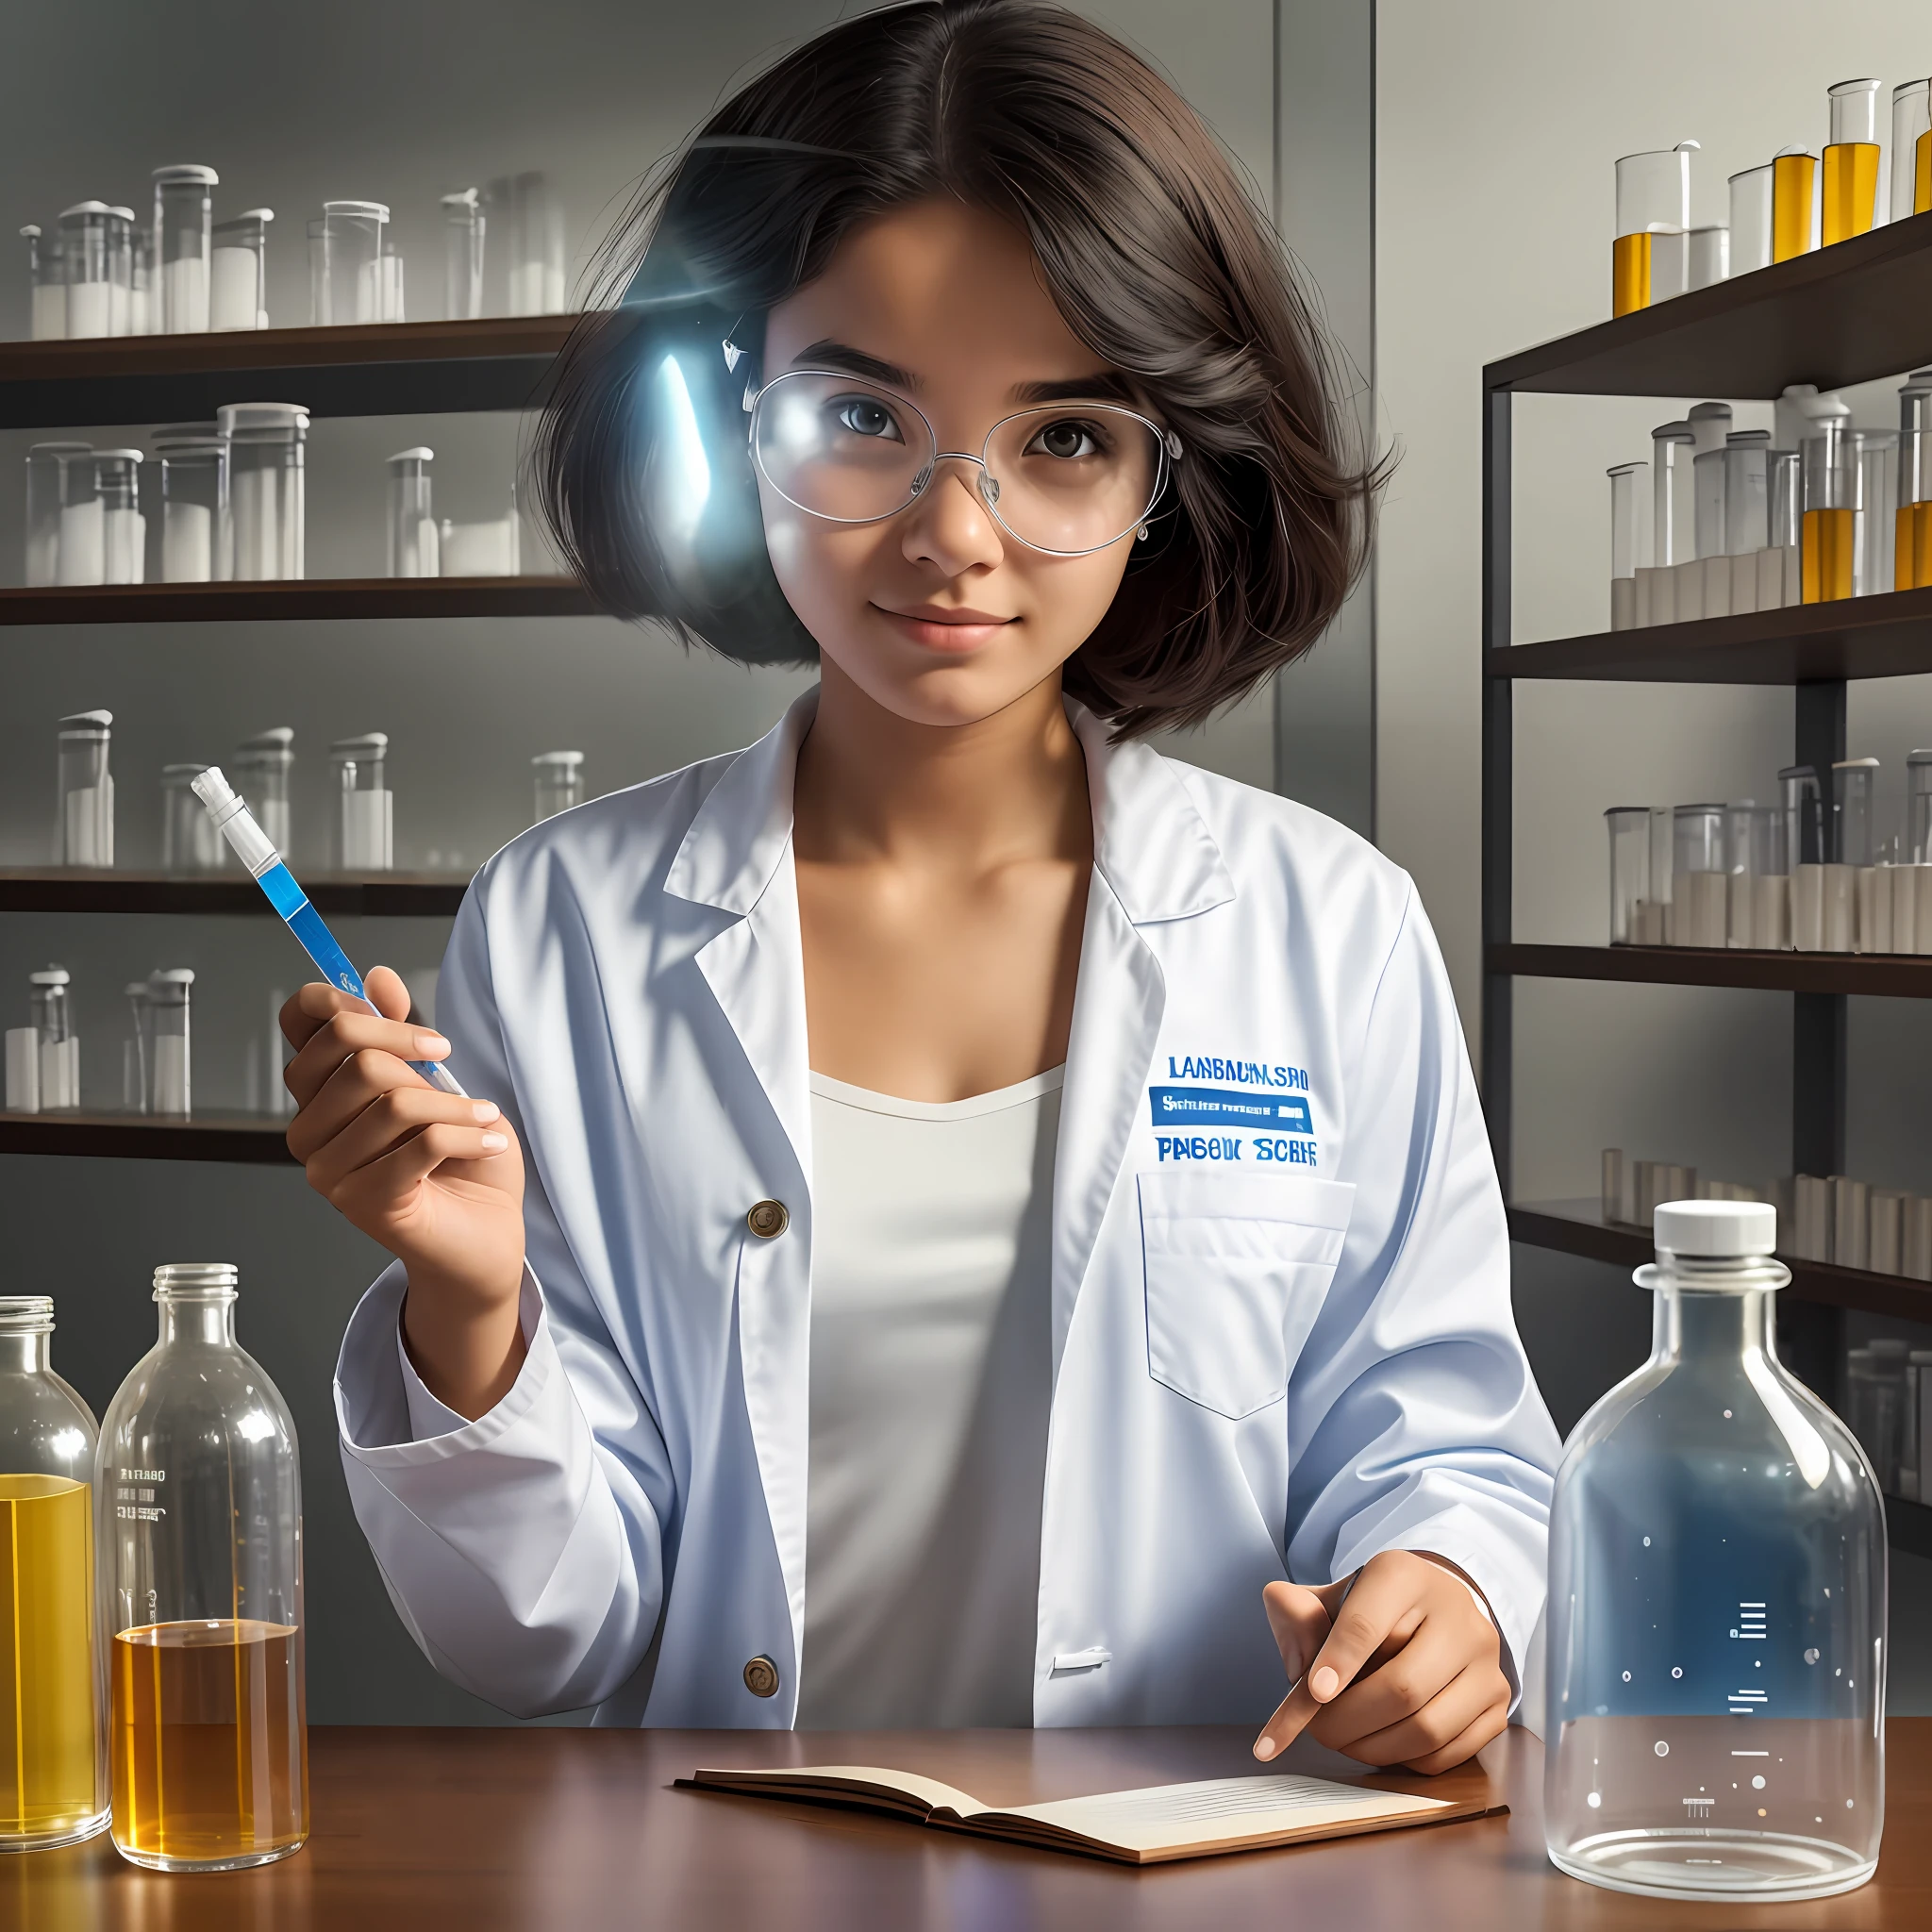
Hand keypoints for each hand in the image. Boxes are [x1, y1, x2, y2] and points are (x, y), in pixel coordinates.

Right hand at [282, 967, 527, 1415]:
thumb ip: (404, 1033)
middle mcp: (310, 1131)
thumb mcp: (439, 1082)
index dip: (340, 1001)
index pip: (299, 1023)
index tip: (398, 1013)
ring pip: (395, 1100)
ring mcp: (331, 1171)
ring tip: (484, 1119)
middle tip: (451, 1063)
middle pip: (354, 1056)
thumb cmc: (461, 1161)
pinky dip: (470, 1134)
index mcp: (320, 1092)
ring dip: (457, 1104)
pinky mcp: (365, 1202)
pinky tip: (490, 1141)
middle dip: (417, 1050)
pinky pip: (421, 1142)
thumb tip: (378, 976)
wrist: (486, 1236)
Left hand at [1251, 1551, 1509, 1774]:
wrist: (1430, 1611)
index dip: (1337, 1662)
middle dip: (1348, 1721)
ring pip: (1427, 1728)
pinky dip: (1404, 1760)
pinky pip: (1447, 1752)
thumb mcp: (1325, 1598)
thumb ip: (1295, 1615)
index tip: (1312, 1693)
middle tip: (1317, 1731)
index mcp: (1403, 1576)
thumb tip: (1299, 1661)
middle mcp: (1456, 1614)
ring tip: (1343, 1740)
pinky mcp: (1498, 1702)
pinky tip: (1380, 1744)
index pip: (1366, 1624)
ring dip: (1373, 1748)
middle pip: (1402, 1687)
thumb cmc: (1368, 1610)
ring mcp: (1485, 1661)